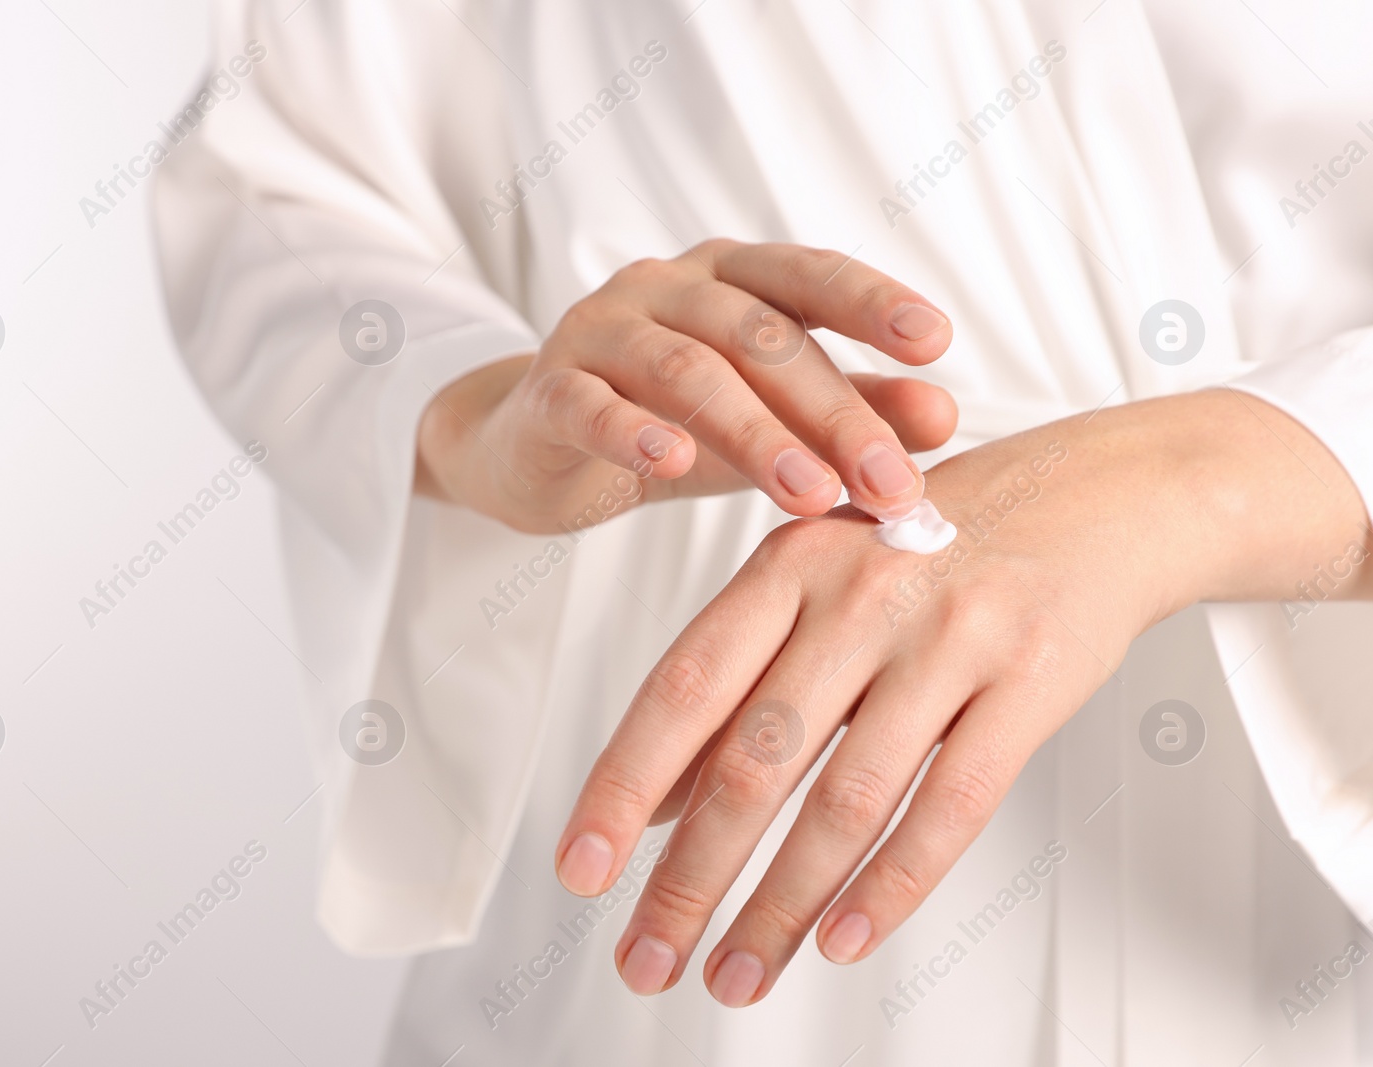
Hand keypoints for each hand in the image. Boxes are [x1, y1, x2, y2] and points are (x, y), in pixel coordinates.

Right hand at [415, 240, 956, 533]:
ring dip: (756, 434)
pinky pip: (591, 405)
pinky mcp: (549, 392)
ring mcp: (599, 332)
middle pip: (759, 336)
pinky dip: (634, 430)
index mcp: (728, 278)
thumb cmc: (668, 423)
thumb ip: (851, 410)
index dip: (870, 301)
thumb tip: (944, 415)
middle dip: (833, 412)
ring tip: (812, 496)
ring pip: (686, 370)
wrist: (539, 450)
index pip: (807, 276)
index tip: (934, 341)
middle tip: (890, 482)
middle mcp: (664, 287)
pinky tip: (675, 461)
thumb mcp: (769, 418)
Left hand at [553, 389, 1371, 1004]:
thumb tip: (652, 800)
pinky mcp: (1027, 682)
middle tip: (647, 959)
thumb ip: (737, 681)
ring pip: (844, 801)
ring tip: (736, 977)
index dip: (622, 787)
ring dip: (781, 907)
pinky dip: (891, 886)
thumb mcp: (818, 585)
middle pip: (753, 761)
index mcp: (789, 565)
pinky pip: (950, 805)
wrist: (1100, 496)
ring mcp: (946, 639)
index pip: (682, 690)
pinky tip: (843, 941)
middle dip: (689, 879)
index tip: (581, 869)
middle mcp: (858, 596)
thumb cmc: (938, 546)